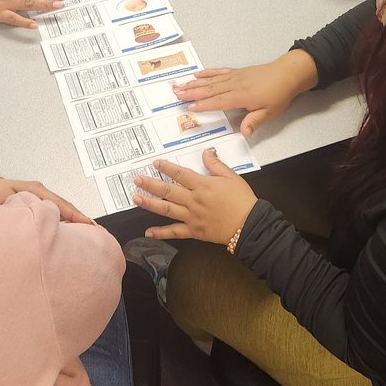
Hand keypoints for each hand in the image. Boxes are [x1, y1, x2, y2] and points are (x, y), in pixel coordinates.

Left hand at [0, 177, 94, 224]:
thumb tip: (44, 217)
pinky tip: (66, 229)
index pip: (62, 205)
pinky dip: (62, 220)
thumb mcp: (9, 203)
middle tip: (94, 230)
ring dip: (72, 220)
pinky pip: (53, 211)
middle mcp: (41, 192)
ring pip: (60, 209)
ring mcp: (39, 196)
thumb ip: (26, 210)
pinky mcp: (35, 202)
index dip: (77, 215)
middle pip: (65, 207)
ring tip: (84, 232)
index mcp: (37, 191)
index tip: (89, 224)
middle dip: (79, 218)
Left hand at [133, 149, 257, 243]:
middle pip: (168, 190)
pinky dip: (161, 232)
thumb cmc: (242, 200)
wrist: (248, 225)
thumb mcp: (232, 177)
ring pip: (167, 209)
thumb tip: (206, 153)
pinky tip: (148, 231)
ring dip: (150, 203)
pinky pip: (175, 232)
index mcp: (203, 185)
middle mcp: (194, 200)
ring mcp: (192, 217)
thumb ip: (216, 165)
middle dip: (151, 184)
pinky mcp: (194, 231)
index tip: (155, 163)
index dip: (167, 168)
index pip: (180, 174)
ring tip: (136, 198)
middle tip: (137, 179)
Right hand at [172, 52, 317, 136]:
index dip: (204, 105)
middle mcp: (235, 85)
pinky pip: (219, 72)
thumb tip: (243, 133)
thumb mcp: (270, 112)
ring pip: (211, 80)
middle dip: (192, 92)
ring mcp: (234, 76)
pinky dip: (207, 73)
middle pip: (210, 89)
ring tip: (180, 85)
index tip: (189, 107)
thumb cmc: (279, 94)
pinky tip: (197, 73)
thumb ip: (254, 121)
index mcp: (241, 96)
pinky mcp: (237, 72)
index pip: (219, 101)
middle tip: (176, 94)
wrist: (287, 73)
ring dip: (194, 83)